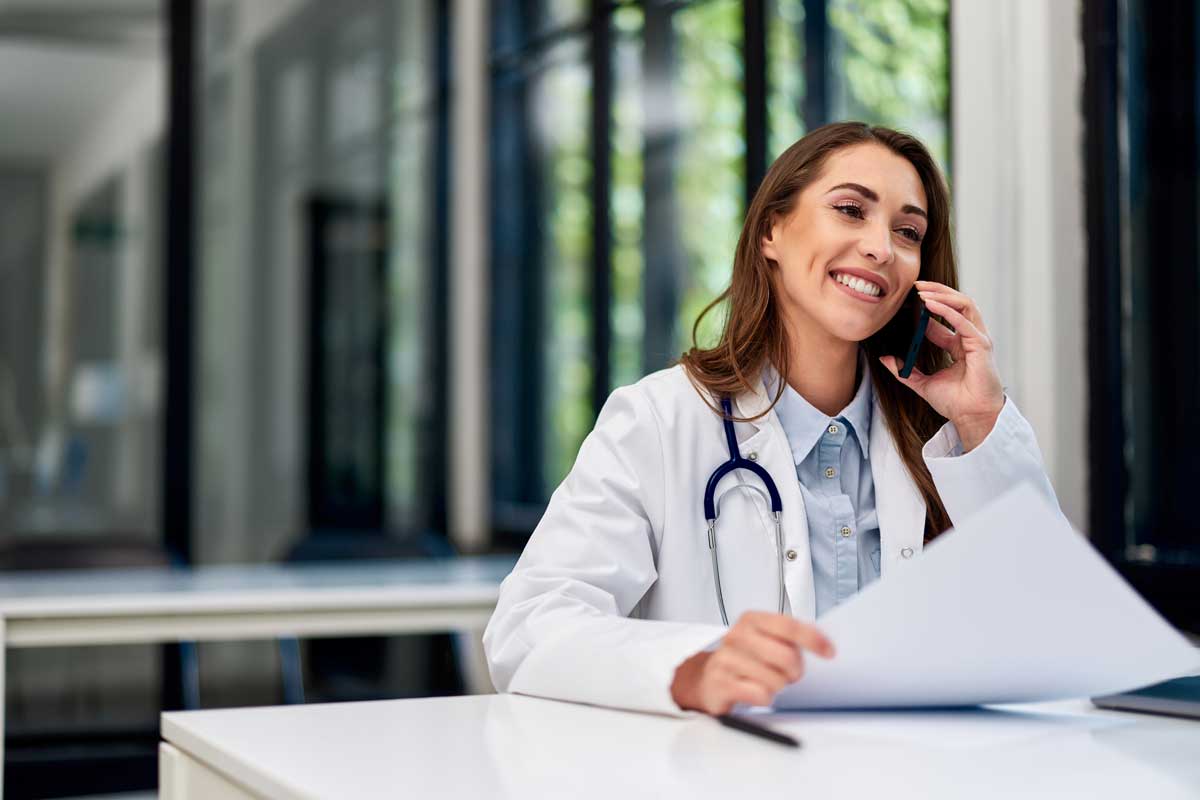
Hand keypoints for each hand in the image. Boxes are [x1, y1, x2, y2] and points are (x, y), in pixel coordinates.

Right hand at [670, 611, 834, 713]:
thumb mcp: (764, 639)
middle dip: (795, 671)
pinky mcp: (721, 683)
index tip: (829, 652)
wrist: (709, 677)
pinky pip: (759, 695)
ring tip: (768, 682)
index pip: (787, 626)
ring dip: (778, 686)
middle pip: (786, 656)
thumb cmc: (746, 658)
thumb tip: (823, 645)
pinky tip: (756, 692)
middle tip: (791, 675)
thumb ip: (789, 638)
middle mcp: (736, 636)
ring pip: (774, 679)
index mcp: (751, 620)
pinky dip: (764, 698)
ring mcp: (726, 659)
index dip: (812, 639)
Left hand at [879, 280, 1005, 451]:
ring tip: (922, 290)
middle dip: (937, 291)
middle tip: (915, 285)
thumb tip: (885, 358)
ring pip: (965, 305)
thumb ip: (904, 371)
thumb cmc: (955, 402)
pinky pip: (964, 321)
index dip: (926, 308)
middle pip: (957, 304)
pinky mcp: (981, 345)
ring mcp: (978, 340)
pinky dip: (947, 311)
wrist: (970, 417)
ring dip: (943, 294)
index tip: (907, 301)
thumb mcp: (922, 384)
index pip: (944, 318)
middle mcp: (970, 338)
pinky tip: (930, 305)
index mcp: (959, 345)